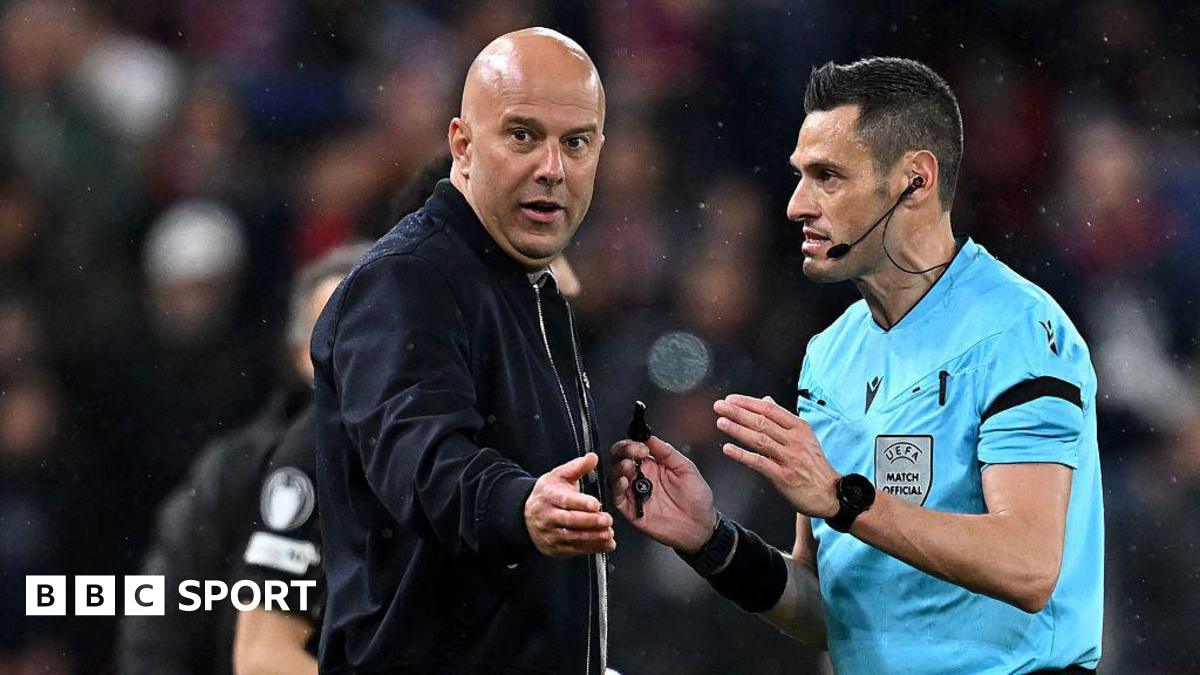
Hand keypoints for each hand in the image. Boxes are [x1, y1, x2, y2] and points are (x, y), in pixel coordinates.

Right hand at [525, 453, 615, 557]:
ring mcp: (550, 534)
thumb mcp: (559, 476)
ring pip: (573, 537)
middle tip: (607, 520)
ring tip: (609, 533)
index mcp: (549, 496)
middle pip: (570, 520)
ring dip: (593, 537)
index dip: (581, 503)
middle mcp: (548, 516)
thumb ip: (577, 467)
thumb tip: (593, 457)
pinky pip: (575, 550)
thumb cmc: (548, 494)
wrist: (525, 515)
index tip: (596, 504)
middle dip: (590, 521)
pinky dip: (592, 548)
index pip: (565, 500)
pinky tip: (606, 544)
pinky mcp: (555, 548)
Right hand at [610, 436, 716, 552]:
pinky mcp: (631, 510)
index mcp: (653, 465)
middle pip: (620, 459)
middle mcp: (641, 477)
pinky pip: (617, 497)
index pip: (633, 449)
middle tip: (633, 454)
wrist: (700, 527)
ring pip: (615, 476)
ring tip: (629, 467)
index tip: (642, 447)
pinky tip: (623, 482)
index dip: (633, 444)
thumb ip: (667, 452)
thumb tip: (649, 436)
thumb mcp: (686, 469)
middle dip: (623, 452)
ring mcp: (635, 493)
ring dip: (619, 468)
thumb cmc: (697, 499)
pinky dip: (617, 488)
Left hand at [714, 394, 840, 518]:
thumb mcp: (803, 436)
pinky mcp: (784, 476)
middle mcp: (795, 440)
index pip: (770, 410)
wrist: (830, 493)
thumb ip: (782, 419)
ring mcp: (790, 458)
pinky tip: (728, 449)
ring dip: (738, 430)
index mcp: (799, 428)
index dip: (749, 403)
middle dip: (738, 412)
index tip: (731, 399)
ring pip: (760, 439)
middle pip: (763, 422)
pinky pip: (760, 463)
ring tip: (721, 422)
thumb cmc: (814, 465)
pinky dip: (743, 455)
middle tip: (719, 406)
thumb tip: (766, 400)